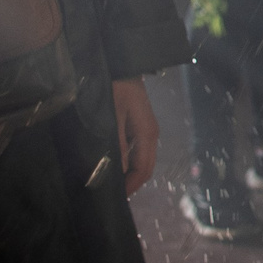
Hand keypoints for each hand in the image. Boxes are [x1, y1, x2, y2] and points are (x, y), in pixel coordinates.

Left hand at [112, 77, 159, 193]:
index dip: (131, 187)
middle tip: (111, 195)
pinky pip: (137, 151)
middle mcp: (151, 135)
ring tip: (111, 182)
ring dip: (129, 174)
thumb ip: (117, 144)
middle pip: (146, 168)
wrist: (124, 63)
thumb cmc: (117, 88)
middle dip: (131, 184)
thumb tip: (120, 172)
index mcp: (148, 135)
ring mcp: (147, 130)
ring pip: (142, 160)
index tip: (115, 199)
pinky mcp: (140, 126)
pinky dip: (128, 162)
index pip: (143, 170)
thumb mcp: (113, 116)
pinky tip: (114, 164)